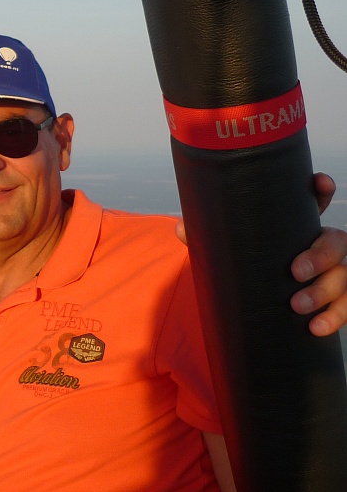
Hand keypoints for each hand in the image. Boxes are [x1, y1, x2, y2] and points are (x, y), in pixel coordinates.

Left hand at [175, 172, 346, 336]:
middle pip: (336, 242)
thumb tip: (181, 229)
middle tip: (295, 272)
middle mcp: (319, 245)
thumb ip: (206, 236)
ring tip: (297, 306)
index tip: (320, 182)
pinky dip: (335, 317)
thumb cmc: (244, 261)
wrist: (256, 299)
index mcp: (295, 225)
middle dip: (321, 255)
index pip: (314, 203)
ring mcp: (332, 272)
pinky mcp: (335, 299)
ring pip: (343, 276)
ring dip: (325, 292)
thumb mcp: (227, 247)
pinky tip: (316, 328)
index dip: (321, 191)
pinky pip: (346, 307)